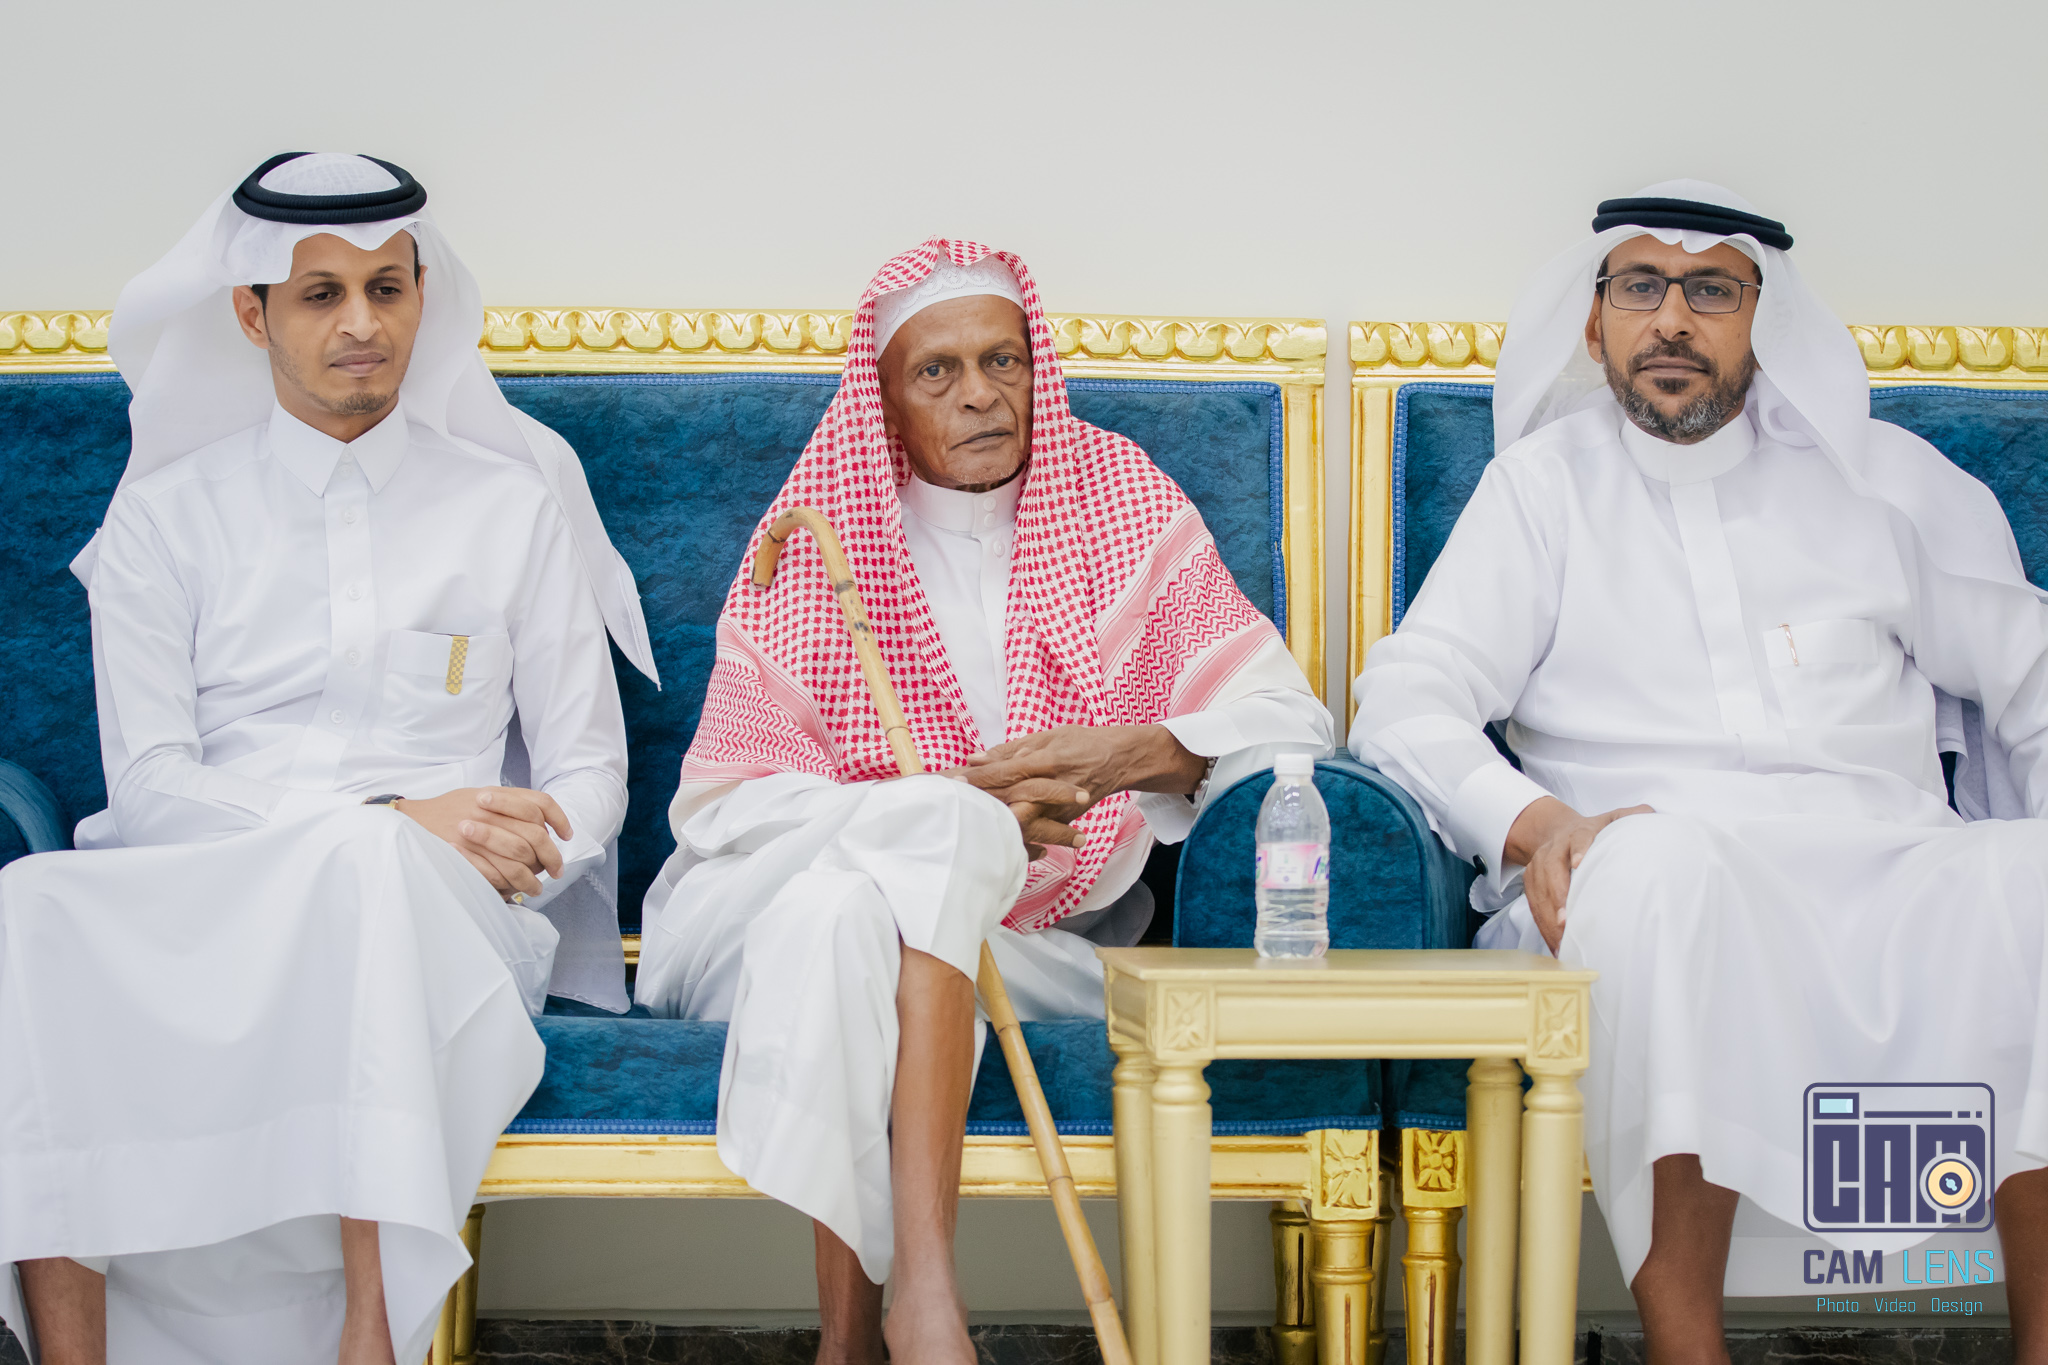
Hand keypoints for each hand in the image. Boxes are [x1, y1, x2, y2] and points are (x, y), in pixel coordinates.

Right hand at [392, 787, 572, 901]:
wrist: (408, 821)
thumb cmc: (446, 810)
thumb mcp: (477, 795)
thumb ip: (507, 803)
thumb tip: (541, 821)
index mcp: (496, 794)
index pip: (540, 803)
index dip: (559, 819)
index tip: (565, 836)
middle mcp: (489, 811)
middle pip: (535, 835)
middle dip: (551, 857)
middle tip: (555, 871)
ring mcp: (476, 833)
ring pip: (519, 858)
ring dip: (532, 878)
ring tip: (536, 889)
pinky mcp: (464, 854)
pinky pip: (496, 874)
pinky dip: (509, 885)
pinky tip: (514, 891)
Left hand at [944, 724, 1207, 859]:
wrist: (1120, 760)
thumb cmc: (1082, 742)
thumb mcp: (1049, 736)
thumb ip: (1012, 749)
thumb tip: (976, 758)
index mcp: (1049, 760)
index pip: (1007, 770)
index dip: (981, 777)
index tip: (953, 780)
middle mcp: (1054, 786)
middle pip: (1010, 798)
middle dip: (980, 801)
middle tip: (951, 803)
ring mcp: (1060, 808)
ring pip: (1021, 820)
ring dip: (992, 822)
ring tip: (967, 823)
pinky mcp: (1063, 823)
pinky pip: (1034, 833)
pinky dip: (1012, 836)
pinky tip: (990, 838)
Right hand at [1505, 796, 1651, 953]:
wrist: (1554, 831)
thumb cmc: (1592, 831)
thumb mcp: (1612, 818)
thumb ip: (1632, 817)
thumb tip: (1651, 816)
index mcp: (1578, 833)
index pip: (1578, 839)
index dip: (1579, 850)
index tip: (1579, 864)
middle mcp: (1554, 849)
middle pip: (1551, 871)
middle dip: (1557, 896)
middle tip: (1565, 920)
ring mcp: (1539, 866)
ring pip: (1539, 892)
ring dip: (1548, 917)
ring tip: (1561, 941)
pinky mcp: (1530, 883)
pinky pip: (1534, 906)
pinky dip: (1543, 927)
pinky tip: (1555, 946)